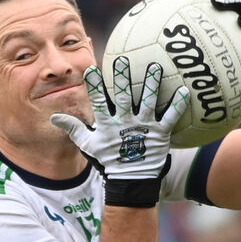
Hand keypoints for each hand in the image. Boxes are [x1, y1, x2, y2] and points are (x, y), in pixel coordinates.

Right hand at [51, 59, 189, 206]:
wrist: (131, 181)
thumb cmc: (109, 160)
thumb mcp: (89, 145)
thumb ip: (74, 129)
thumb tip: (55, 117)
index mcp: (108, 125)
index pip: (99, 103)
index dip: (95, 87)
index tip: (91, 70)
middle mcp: (126, 124)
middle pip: (124, 98)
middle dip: (122, 79)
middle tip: (122, 60)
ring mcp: (144, 128)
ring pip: (149, 103)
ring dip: (152, 85)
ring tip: (155, 67)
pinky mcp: (161, 134)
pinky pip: (171, 117)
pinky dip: (178, 105)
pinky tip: (185, 90)